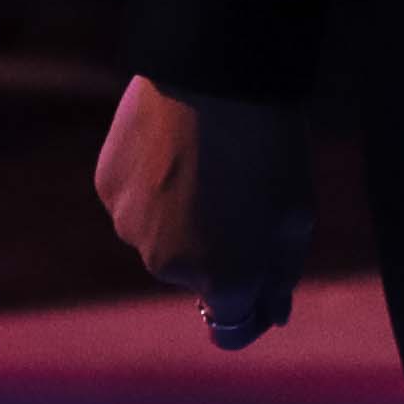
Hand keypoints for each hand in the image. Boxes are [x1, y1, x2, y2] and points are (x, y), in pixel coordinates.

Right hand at [97, 77, 316, 345]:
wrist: (215, 73)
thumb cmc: (270, 142)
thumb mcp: (296, 213)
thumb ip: (280, 275)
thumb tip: (270, 315)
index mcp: (226, 280)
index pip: (232, 330)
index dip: (251, 312)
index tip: (262, 291)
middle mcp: (170, 267)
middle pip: (198, 274)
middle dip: (219, 248)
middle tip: (242, 189)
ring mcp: (131, 228)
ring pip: (162, 236)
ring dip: (183, 214)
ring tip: (207, 159)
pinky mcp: (107, 189)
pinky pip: (135, 201)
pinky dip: (153, 185)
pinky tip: (174, 146)